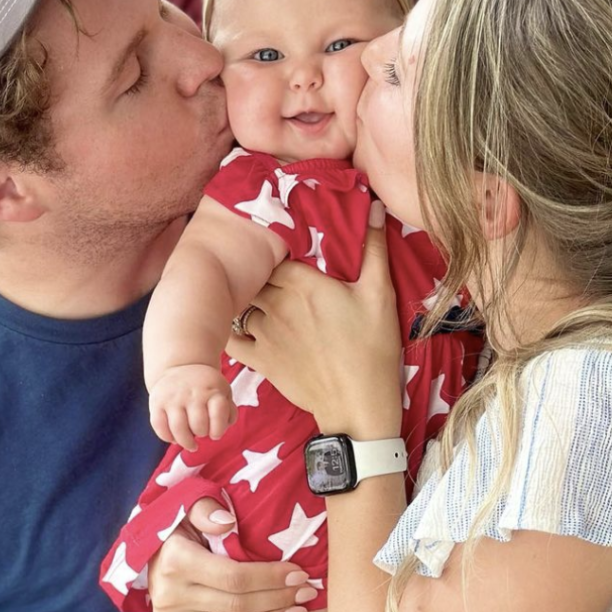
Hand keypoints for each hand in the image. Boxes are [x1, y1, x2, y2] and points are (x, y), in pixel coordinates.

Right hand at [148, 498, 319, 611]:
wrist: (156, 555)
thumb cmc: (183, 526)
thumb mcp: (189, 506)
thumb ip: (206, 509)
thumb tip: (227, 523)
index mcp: (175, 562)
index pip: (234, 577)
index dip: (270, 577)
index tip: (300, 573)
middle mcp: (169, 597)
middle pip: (237, 606)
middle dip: (278, 599)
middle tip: (307, 592)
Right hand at [149, 364, 236, 451]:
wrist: (181, 366)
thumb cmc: (206, 387)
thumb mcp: (223, 392)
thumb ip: (229, 411)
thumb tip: (226, 426)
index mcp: (212, 390)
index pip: (218, 415)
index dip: (218, 430)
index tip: (215, 434)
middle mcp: (193, 393)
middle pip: (198, 426)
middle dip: (202, 434)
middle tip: (201, 433)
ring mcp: (173, 397)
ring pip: (178, 429)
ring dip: (186, 442)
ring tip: (190, 444)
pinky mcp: (157, 402)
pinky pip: (159, 426)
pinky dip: (167, 437)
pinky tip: (174, 438)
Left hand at [226, 201, 402, 437]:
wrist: (357, 406)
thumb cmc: (373, 349)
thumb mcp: (380, 294)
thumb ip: (373, 248)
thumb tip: (372, 205)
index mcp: (302, 283)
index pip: (275, 253)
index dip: (277, 248)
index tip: (283, 245)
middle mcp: (276, 304)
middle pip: (255, 276)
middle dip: (259, 271)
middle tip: (269, 269)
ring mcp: (264, 333)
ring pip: (244, 304)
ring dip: (251, 300)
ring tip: (261, 297)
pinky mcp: (260, 360)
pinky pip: (233, 338)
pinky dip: (232, 328)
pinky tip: (239, 324)